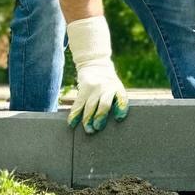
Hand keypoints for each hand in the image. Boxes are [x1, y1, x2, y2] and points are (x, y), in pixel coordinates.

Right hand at [65, 16, 128, 134]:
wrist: (96, 64)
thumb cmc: (109, 83)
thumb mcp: (117, 87)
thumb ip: (116, 101)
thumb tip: (113, 122)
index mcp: (118, 89)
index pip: (122, 100)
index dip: (121, 109)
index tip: (118, 118)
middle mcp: (107, 88)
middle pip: (104, 105)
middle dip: (100, 119)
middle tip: (96, 129)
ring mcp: (94, 88)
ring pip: (90, 107)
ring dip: (87, 121)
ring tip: (88, 130)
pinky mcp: (83, 89)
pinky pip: (78, 104)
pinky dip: (74, 115)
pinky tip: (72, 124)